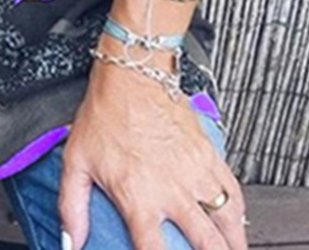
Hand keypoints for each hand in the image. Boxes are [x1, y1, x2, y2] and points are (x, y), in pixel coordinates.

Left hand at [59, 40, 246, 249]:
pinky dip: (239, 213)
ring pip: (227, 222)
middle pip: (205, 245)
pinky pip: (233, 190)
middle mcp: (172, 190)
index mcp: (139, 198)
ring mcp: (195, 173)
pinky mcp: (209, 154)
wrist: (133, 74)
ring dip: (233, 244)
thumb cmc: (105, 113)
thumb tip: (69, 241)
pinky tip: (237, 223)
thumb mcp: (76, 161)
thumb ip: (72, 206)